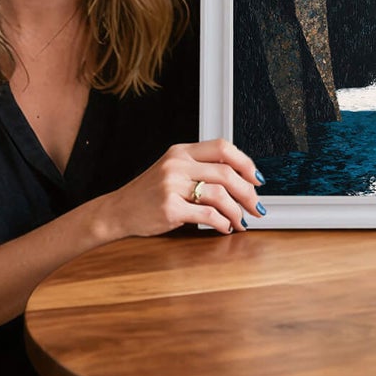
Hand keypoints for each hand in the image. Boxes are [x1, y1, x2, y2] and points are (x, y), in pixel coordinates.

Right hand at [100, 139, 263, 237]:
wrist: (118, 211)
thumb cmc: (148, 194)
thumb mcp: (172, 171)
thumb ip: (200, 169)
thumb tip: (240, 180)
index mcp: (181, 152)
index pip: (222, 147)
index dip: (245, 162)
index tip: (257, 178)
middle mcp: (177, 165)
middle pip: (226, 172)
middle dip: (248, 192)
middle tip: (256, 206)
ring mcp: (172, 186)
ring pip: (220, 195)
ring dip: (237, 211)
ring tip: (241, 221)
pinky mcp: (169, 208)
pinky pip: (207, 214)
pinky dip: (222, 223)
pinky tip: (225, 227)